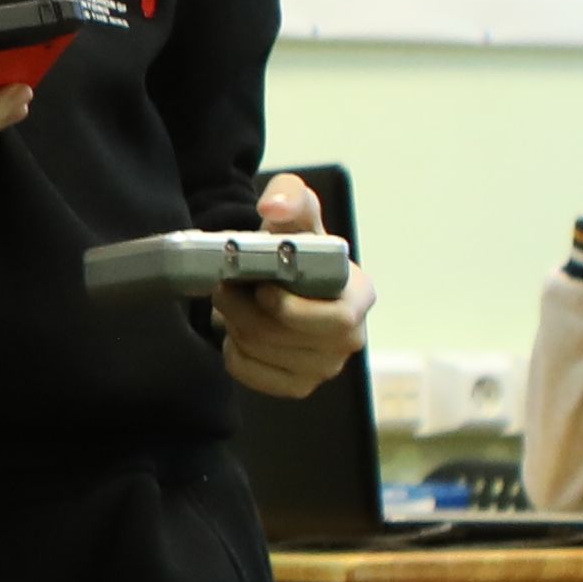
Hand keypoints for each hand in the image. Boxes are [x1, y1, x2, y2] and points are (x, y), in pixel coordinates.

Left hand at [219, 168, 363, 401]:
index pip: (339, 320)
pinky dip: (234, 352)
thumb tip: (274, 207)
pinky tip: (237, 329)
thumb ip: (290, 196)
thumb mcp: (295, 211)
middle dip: (250, 315)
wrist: (274, 275)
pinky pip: (252, 375)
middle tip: (223, 288)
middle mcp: (350, 337)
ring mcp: (324, 366)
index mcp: (359, 296)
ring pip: (268, 356)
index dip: (295, 310)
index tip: (262, 289)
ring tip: (231, 302)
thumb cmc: (293, 244)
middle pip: (294, 340)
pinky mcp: (296, 384)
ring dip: (237, 327)